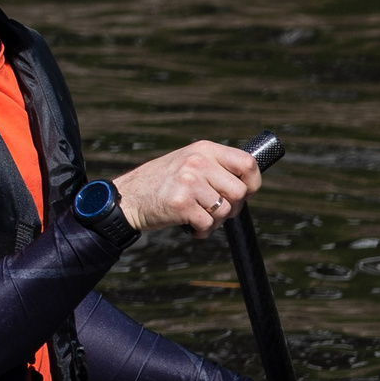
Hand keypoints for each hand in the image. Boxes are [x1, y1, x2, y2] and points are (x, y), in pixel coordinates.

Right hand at [110, 141, 261, 236]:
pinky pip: (208, 224)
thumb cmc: (160, 184)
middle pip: (240, 191)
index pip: (247, 162)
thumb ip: (214, 168)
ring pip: (225, 210)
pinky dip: (201, 231)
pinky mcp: (181, 203)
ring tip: (197, 217)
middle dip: (232, 207)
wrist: (126, 198)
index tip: (245, 193)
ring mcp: (188, 182)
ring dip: (214, 221)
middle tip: (214, 210)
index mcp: (203, 149)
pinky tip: (188, 225)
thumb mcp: (187, 163)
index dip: (253, 182)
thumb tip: (248, 184)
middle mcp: (197, 162)